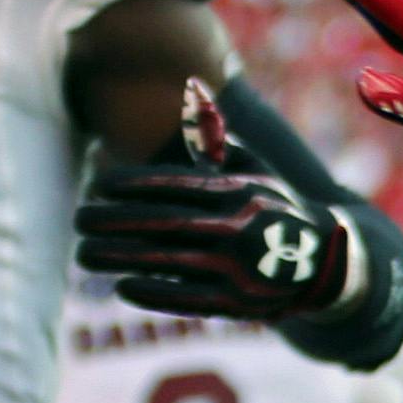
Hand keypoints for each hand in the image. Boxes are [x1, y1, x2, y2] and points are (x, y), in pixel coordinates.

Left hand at [77, 80, 362, 323]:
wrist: (324, 262)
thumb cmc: (275, 207)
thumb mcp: (257, 170)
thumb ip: (219, 141)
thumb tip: (191, 98)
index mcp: (239, 192)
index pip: (176, 186)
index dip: (133, 185)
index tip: (98, 185)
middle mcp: (238, 229)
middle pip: (163, 223)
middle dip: (114, 221)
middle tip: (78, 218)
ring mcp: (237, 269)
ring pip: (167, 262)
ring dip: (120, 258)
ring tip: (83, 255)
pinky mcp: (237, 304)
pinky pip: (188, 299)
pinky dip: (154, 293)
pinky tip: (122, 286)